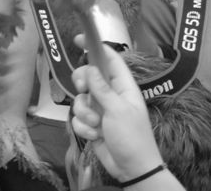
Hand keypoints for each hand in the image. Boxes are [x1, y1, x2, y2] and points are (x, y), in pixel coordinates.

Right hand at [69, 41, 165, 184]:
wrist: (132, 169)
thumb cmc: (132, 137)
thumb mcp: (117, 110)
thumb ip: (102, 88)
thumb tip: (89, 68)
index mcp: (124, 88)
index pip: (110, 60)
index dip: (95, 48)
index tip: (78, 40)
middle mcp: (111, 96)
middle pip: (88, 77)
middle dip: (82, 85)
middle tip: (84, 90)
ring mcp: (101, 111)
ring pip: (80, 100)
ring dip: (84, 114)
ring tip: (98, 126)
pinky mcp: (92, 125)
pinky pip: (78, 118)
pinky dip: (83, 127)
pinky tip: (95, 137)